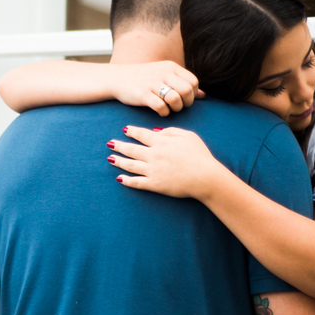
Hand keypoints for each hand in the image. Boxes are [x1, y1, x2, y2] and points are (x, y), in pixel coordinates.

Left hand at [107, 125, 225, 199]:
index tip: (124, 129)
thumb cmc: (200, 156)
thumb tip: (156, 130)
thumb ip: (171, 131)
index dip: (132, 131)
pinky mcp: (154, 184)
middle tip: (110, 143)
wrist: (205, 177)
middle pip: (131, 149)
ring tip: (110, 158)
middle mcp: (153, 155)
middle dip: (119, 145)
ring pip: (130, 165)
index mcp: (161, 142)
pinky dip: (127, 180)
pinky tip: (119, 178)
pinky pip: (136, 182)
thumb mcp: (188, 136)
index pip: (142, 134)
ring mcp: (152, 170)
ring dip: (118, 161)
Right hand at [109, 62, 202, 116]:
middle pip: (186, 90)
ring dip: (175, 108)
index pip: (192, 81)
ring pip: (175, 98)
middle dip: (186, 102)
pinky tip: (160, 111)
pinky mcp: (143, 94)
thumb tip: (203, 95)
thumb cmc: (144, 79)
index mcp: (171, 67)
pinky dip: (164, 112)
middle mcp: (163, 73)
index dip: (192, 93)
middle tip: (178, 106)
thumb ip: (183, 83)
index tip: (184, 99)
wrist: (117, 78)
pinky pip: (161, 107)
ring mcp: (152, 83)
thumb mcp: (164, 75)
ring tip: (169, 108)